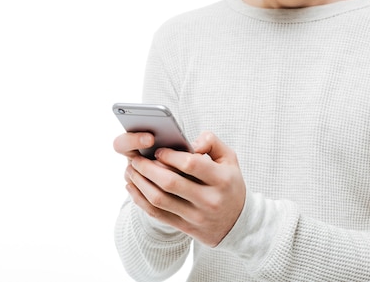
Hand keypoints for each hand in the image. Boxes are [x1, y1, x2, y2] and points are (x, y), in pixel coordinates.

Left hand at [124, 131, 246, 246]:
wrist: (238, 223)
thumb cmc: (230, 184)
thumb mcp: (229, 159)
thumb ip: (211, 141)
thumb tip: (190, 142)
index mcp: (222, 179)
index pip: (191, 164)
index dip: (171, 156)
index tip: (158, 151)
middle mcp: (210, 200)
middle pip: (170, 182)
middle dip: (147, 168)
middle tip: (136, 159)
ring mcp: (197, 216)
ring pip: (160, 200)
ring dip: (140, 183)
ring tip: (130, 171)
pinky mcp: (186, 227)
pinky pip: (157, 214)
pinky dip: (140, 200)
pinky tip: (132, 187)